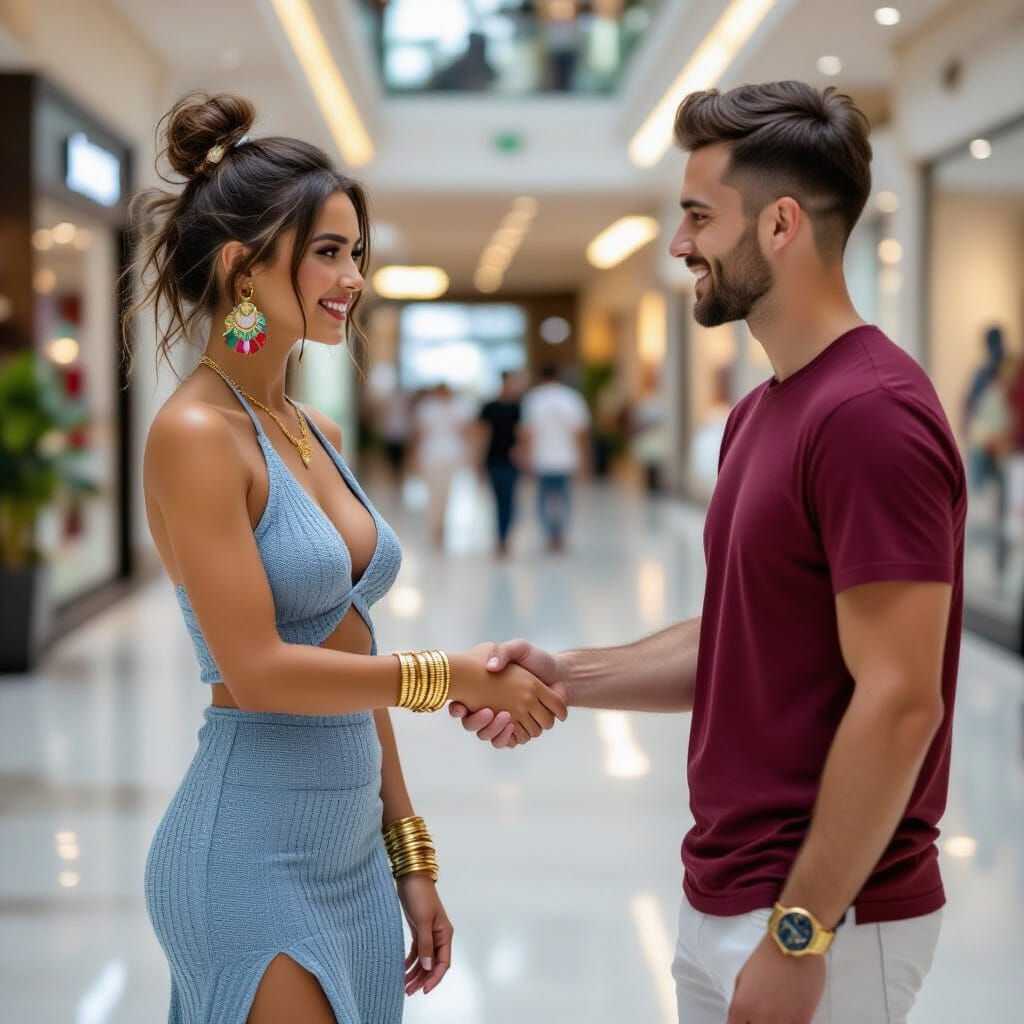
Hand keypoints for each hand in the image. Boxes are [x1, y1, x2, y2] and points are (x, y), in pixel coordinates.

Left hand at [397, 873, 452, 995]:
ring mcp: (429, 933)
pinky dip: (410, 962)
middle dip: (422, 978)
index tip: (424, 989)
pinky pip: (417, 952)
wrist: (411, 877)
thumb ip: (426, 944)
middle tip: (409, 991)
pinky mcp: (419, 930)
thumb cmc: (420, 895)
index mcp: (444, 934)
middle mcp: (439, 936)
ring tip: (404, 985)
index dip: (435, 977)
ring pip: (424, 959)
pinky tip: (402, 969)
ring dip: (415, 972)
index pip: (443, 962)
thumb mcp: (422, 920)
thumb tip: (429, 966)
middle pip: (433, 964)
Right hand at [450, 639, 569, 748]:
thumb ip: (503, 652)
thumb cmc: (535, 659)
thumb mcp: (519, 648)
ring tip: (506, 717)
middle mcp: (489, 708)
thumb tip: (491, 667)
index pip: (460, 703)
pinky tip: (514, 726)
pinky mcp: (520, 730)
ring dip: (495, 730)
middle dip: (478, 722)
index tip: (461, 706)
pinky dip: (510, 737)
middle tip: (489, 712)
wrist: (559, 674)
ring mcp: (505, 721)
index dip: (456, 708)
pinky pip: (509, 742)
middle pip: (472, 726)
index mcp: (483, 689)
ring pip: (489, 736)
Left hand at [727, 934, 825, 1023]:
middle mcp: (760, 1017)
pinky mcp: (802, 1020)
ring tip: (776, 1015)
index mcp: (741, 1006)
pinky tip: (790, 1016)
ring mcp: (782, 1021)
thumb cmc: (769, 956)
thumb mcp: (743, 976)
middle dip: (756, 1023)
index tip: (746, 1021)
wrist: (795, 945)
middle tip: (761, 1016)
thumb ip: (740, 1000)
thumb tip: (740, 1017)